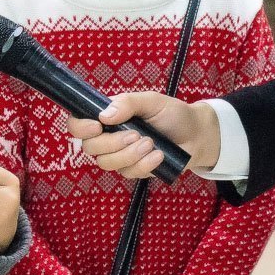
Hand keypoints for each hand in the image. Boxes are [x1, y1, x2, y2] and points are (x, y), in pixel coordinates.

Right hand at [66, 92, 219, 178]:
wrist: (197, 135)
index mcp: (108, 116)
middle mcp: (109, 136)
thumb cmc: (172, 114)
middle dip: (112, 143)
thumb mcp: (152, 100)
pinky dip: (144, 164)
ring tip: (151, 143)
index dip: (79, 127)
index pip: (78, 123)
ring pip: (107, 163)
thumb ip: (128, 102)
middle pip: (90, 147)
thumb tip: (104, 115)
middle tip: (137, 135)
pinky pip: (128, 173)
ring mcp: (120, 155)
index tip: (97, 126)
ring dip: (129, 154)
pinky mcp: (133, 170)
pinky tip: (159, 155)